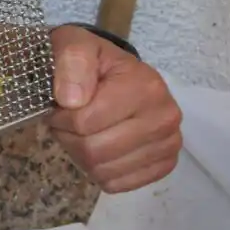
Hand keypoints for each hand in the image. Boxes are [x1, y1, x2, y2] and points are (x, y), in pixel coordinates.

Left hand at [44, 27, 181, 191]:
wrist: (112, 74)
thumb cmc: (91, 62)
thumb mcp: (73, 45)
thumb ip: (70, 61)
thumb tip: (72, 100)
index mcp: (146, 86)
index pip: (85, 122)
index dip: (62, 117)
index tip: (60, 106)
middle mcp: (165, 116)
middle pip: (95, 150)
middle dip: (70, 138)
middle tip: (69, 122)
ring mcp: (169, 143)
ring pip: (104, 170)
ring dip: (82, 156)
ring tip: (84, 132)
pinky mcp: (164, 164)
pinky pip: (118, 184)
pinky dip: (100, 172)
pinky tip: (101, 148)